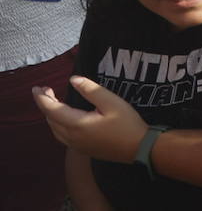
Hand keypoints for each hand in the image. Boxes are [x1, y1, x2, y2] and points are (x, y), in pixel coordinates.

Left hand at [33, 76, 147, 163]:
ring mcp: (76, 145)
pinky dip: (56, 123)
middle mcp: (72, 137)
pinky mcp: (82, 149)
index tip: (36, 87)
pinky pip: (61, 135)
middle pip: (50, 120)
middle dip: (45, 104)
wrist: (138, 148)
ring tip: (52, 101)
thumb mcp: (112, 102)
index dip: (42, 98)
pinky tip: (63, 117)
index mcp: (77, 124)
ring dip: (50, 115)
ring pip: (54, 129)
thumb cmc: (127, 124)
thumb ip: (91, 90)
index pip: (52, 110)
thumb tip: (73, 79)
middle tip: (47, 89)